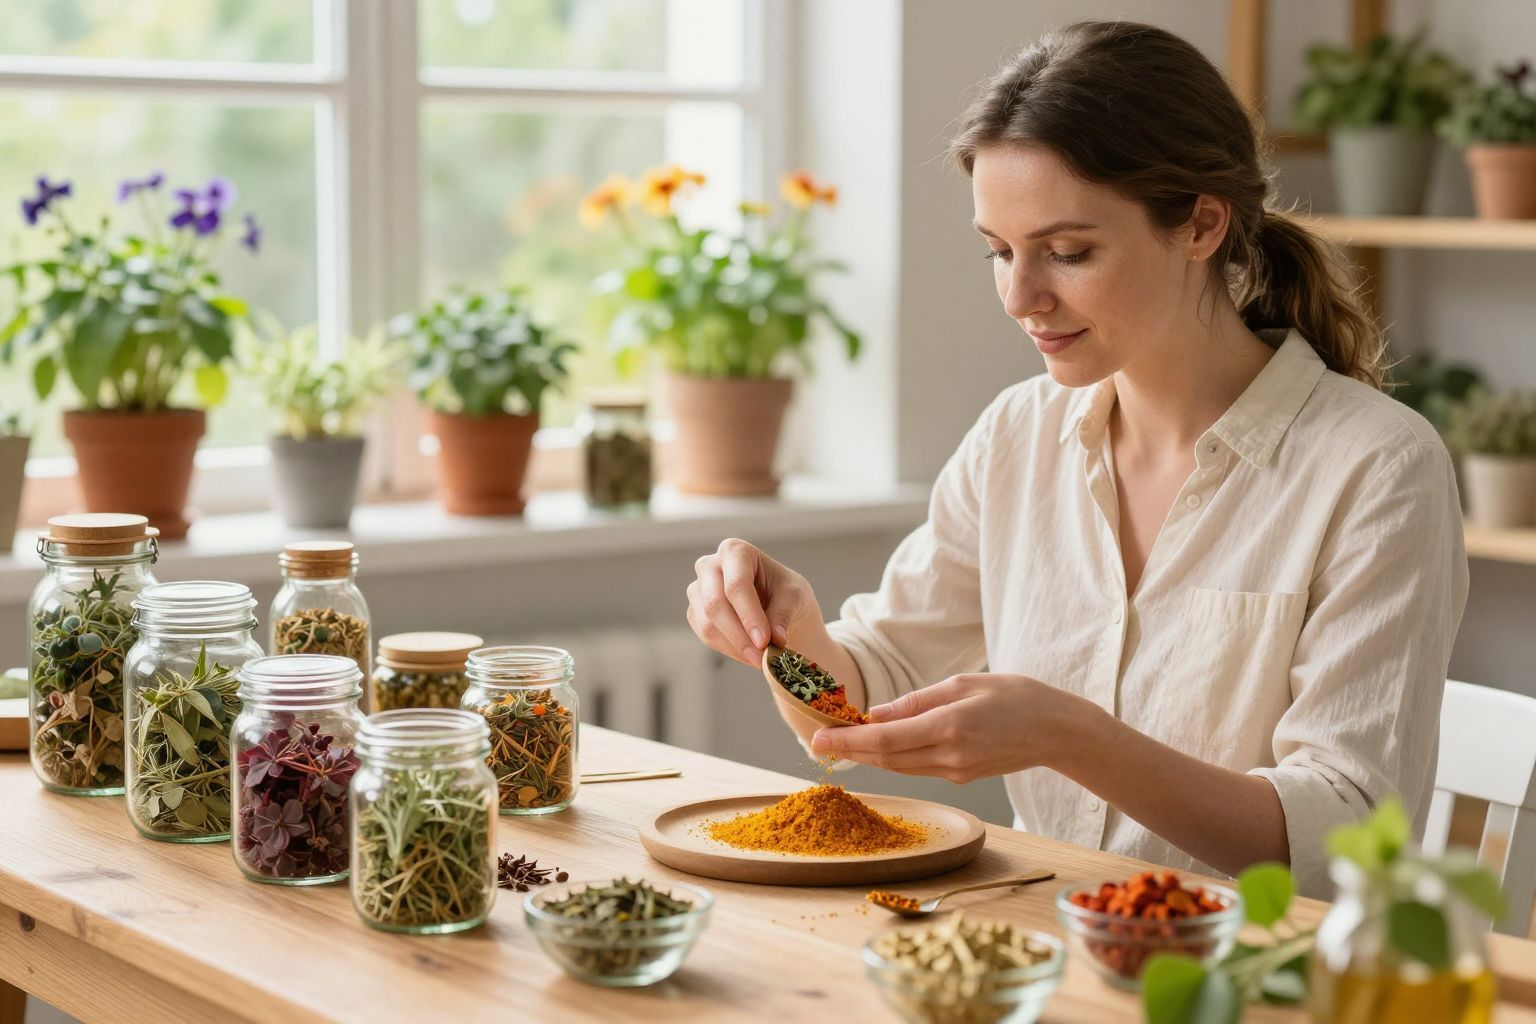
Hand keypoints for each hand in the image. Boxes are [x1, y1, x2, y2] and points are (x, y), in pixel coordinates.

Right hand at [685, 538, 822, 666]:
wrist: (775, 603)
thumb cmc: (785, 592)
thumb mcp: (795, 596)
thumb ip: (783, 614)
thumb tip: (776, 639)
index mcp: (735, 551)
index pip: (736, 584)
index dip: (749, 615)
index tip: (765, 642)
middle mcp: (710, 565)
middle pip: (715, 603)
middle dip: (740, 635)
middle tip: (763, 657)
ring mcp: (698, 589)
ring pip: (707, 623)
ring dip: (735, 646)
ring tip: (761, 659)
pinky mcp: (695, 612)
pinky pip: (705, 636)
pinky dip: (729, 649)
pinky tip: (749, 654)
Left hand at [808, 674, 1101, 782]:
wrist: (1057, 731)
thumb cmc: (1016, 696)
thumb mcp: (964, 684)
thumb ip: (917, 701)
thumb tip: (876, 714)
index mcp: (948, 727)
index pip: (884, 740)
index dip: (847, 741)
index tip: (817, 738)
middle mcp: (948, 756)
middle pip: (885, 759)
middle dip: (849, 751)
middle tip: (817, 740)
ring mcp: (955, 772)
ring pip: (899, 767)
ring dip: (868, 757)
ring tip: (839, 743)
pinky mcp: (961, 777)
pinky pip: (917, 768)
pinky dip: (894, 758)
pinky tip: (879, 747)